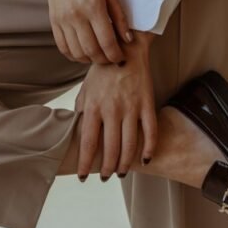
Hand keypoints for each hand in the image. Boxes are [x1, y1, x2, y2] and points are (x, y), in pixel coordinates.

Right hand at [43, 0, 133, 64]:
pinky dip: (74, 55)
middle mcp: (76, 16)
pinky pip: (63, 47)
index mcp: (94, 7)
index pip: (106, 41)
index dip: (115, 55)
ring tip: (98, 55)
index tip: (120, 57)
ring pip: (77, 52)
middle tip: (111, 58)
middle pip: (92, 51)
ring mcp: (62, 20)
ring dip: (89, 59)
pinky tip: (82, 53)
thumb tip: (128, 39)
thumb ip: (120, 16)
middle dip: (104, 60)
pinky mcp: (53, 22)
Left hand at [73, 39, 157, 177]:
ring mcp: (131, 107)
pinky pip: (150, 131)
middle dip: (106, 168)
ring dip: (125, 164)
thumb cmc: (102, 72)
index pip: (89, 143)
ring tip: (121, 173)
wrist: (125, 50)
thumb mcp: (86, 89)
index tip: (83, 177)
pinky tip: (145, 160)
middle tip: (104, 177)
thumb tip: (77, 134)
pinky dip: (149, 148)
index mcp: (94, 106)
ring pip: (129, 145)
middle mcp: (112, 109)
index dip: (86, 163)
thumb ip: (81, 111)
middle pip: (110, 149)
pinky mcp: (147, 104)